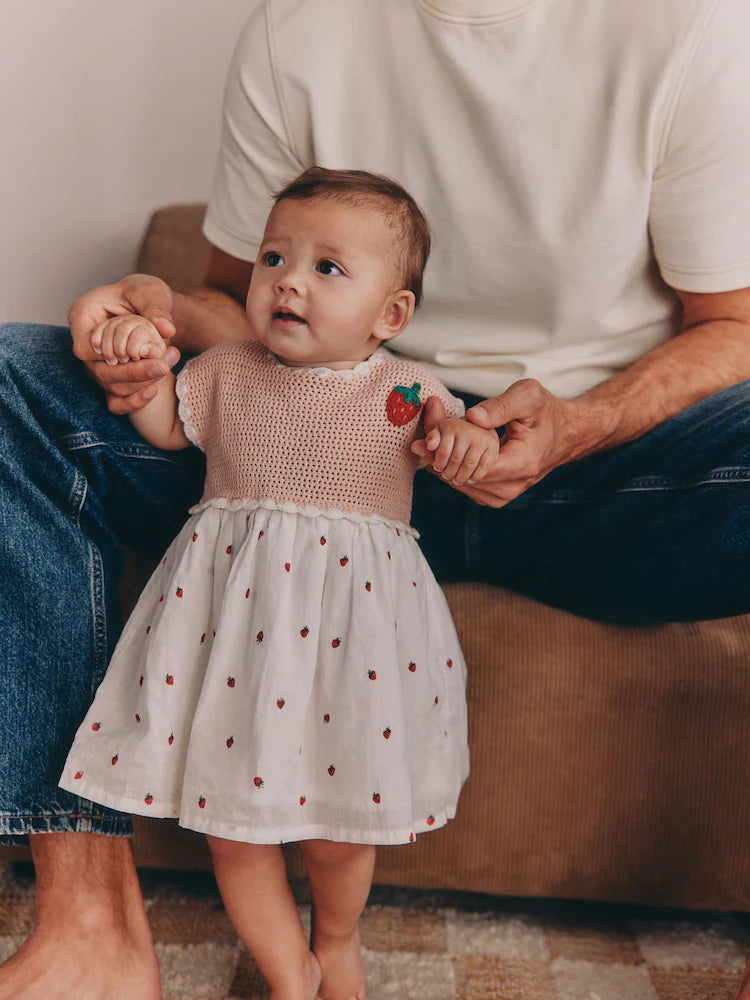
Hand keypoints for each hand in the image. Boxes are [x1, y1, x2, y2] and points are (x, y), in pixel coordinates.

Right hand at [69, 273, 180, 413]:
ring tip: (168, 365)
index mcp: (83, 316)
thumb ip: (156, 309)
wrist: (148, 305)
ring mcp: (98, 363)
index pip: (86, 348)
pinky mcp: (112, 377)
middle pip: (100, 371)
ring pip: (111, 386)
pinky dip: (134, 401)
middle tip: (163, 366)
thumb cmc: (143, 292)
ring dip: (141, 382)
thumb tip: (167, 330)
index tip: (145, 352)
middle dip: (133, 372)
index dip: (113, 354)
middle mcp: (86, 343)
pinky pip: (116, 400)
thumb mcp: (151, 292)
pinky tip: (154, 390)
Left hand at [411, 380, 578, 507]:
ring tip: (429, 443)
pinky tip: (444, 453)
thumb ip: (500, 406)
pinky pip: (466, 487)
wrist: (565, 434)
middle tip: (421, 438)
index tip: (426, 438)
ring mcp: (503, 495)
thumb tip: (471, 417)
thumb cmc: (546, 412)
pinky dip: (453, 470)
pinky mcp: (496, 496)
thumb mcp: (528, 397)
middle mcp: (511, 487)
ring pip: (460, 485)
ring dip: (443, 465)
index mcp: (520, 465)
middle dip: (439, 458)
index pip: (472, 468)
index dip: (446, 453)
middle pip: (462, 478)